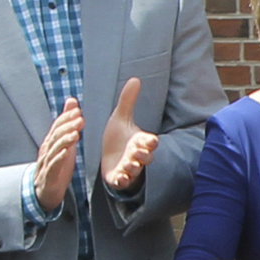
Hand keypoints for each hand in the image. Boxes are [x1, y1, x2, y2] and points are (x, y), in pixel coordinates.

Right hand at [36, 99, 82, 210]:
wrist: (45, 190)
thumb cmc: (56, 164)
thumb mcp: (64, 142)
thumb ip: (68, 124)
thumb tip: (72, 102)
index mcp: (51, 142)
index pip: (57, 126)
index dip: (66, 118)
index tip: (78, 111)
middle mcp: (47, 150)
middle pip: (56, 135)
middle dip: (67, 126)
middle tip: (80, 119)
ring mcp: (47, 162)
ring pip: (54, 149)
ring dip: (65, 140)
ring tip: (76, 134)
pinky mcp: (49, 175)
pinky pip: (53, 166)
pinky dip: (59, 159)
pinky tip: (66, 153)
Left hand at [99, 76, 153, 191]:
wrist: (108, 157)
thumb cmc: (118, 138)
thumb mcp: (121, 117)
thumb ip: (128, 100)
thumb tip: (135, 78)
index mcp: (140, 142)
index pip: (151, 142)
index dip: (150, 142)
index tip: (149, 140)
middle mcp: (137, 156)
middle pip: (146, 157)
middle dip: (143, 155)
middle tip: (137, 152)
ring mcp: (130, 168)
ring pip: (136, 170)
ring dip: (133, 167)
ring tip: (128, 164)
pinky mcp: (120, 178)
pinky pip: (123, 181)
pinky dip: (122, 180)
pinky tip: (119, 177)